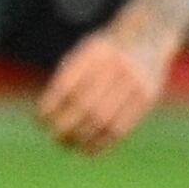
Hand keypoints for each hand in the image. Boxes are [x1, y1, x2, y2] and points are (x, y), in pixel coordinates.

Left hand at [36, 23, 174, 152]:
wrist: (148, 37)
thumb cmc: (105, 52)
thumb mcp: (86, 52)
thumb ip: (68, 78)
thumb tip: (46, 115)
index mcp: (95, 53)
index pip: (66, 86)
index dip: (50, 107)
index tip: (39, 120)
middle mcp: (116, 66)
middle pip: (84, 106)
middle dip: (65, 126)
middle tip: (54, 137)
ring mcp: (134, 82)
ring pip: (103, 121)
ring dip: (81, 139)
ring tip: (68, 145)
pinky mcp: (146, 98)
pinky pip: (121, 128)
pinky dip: (101, 143)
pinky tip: (87, 150)